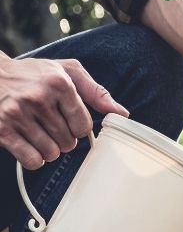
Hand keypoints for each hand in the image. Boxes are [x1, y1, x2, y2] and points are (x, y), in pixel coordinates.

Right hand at [0, 57, 127, 168]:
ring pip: (51, 153)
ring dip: (50, 150)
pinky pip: (31, 160)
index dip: (79, 128)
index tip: (70, 121)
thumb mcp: (66, 71)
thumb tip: (122, 113)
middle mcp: (37, 98)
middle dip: (64, 139)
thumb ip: (96, 92)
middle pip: (68, 142)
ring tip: (41, 134)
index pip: (84, 125)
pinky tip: (30, 145)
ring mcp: (17, 114)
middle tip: (52, 127)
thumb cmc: (33, 74)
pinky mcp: (1, 129)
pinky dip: (35, 159)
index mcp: (58, 83)